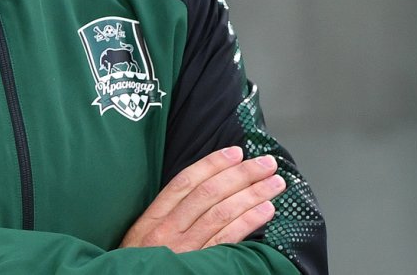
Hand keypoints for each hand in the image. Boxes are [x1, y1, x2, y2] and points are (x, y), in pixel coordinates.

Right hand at [121, 145, 285, 252]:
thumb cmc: (142, 263)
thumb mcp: (143, 237)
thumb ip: (167, 216)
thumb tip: (202, 193)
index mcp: (153, 218)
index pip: (185, 182)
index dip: (212, 164)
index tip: (235, 152)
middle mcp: (168, 229)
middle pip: (209, 193)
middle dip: (241, 174)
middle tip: (266, 163)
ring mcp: (185, 247)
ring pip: (222, 212)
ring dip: (252, 194)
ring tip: (275, 183)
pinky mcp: (200, 264)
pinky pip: (228, 238)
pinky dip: (248, 221)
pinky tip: (266, 210)